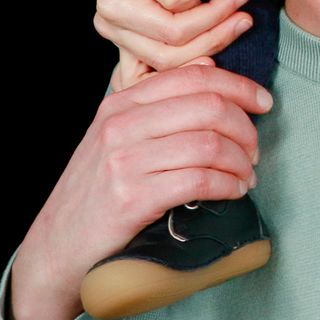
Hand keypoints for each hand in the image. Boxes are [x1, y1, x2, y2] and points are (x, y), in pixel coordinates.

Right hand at [7, 60, 273, 319]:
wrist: (55, 249)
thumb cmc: (95, 193)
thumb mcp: (117, 138)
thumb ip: (157, 106)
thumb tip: (212, 70)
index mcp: (121, 103)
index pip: (194, 77)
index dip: (239, 86)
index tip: (264, 103)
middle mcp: (120, 124)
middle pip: (208, 107)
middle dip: (245, 128)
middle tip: (255, 150)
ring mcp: (124, 161)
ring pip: (209, 144)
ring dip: (240, 161)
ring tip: (246, 175)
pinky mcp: (132, 198)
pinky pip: (199, 182)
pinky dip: (228, 185)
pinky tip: (234, 192)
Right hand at [94, 0, 252, 88]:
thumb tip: (183, 11)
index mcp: (112, 5)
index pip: (172, 32)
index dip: (212, 18)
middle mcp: (110, 28)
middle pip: (170, 56)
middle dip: (215, 37)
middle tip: (246, 17)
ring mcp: (122, 41)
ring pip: (168, 70)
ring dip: (207, 55)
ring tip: (237, 30)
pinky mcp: (136, 46)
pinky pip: (158, 78)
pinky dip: (185, 76)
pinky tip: (214, 64)